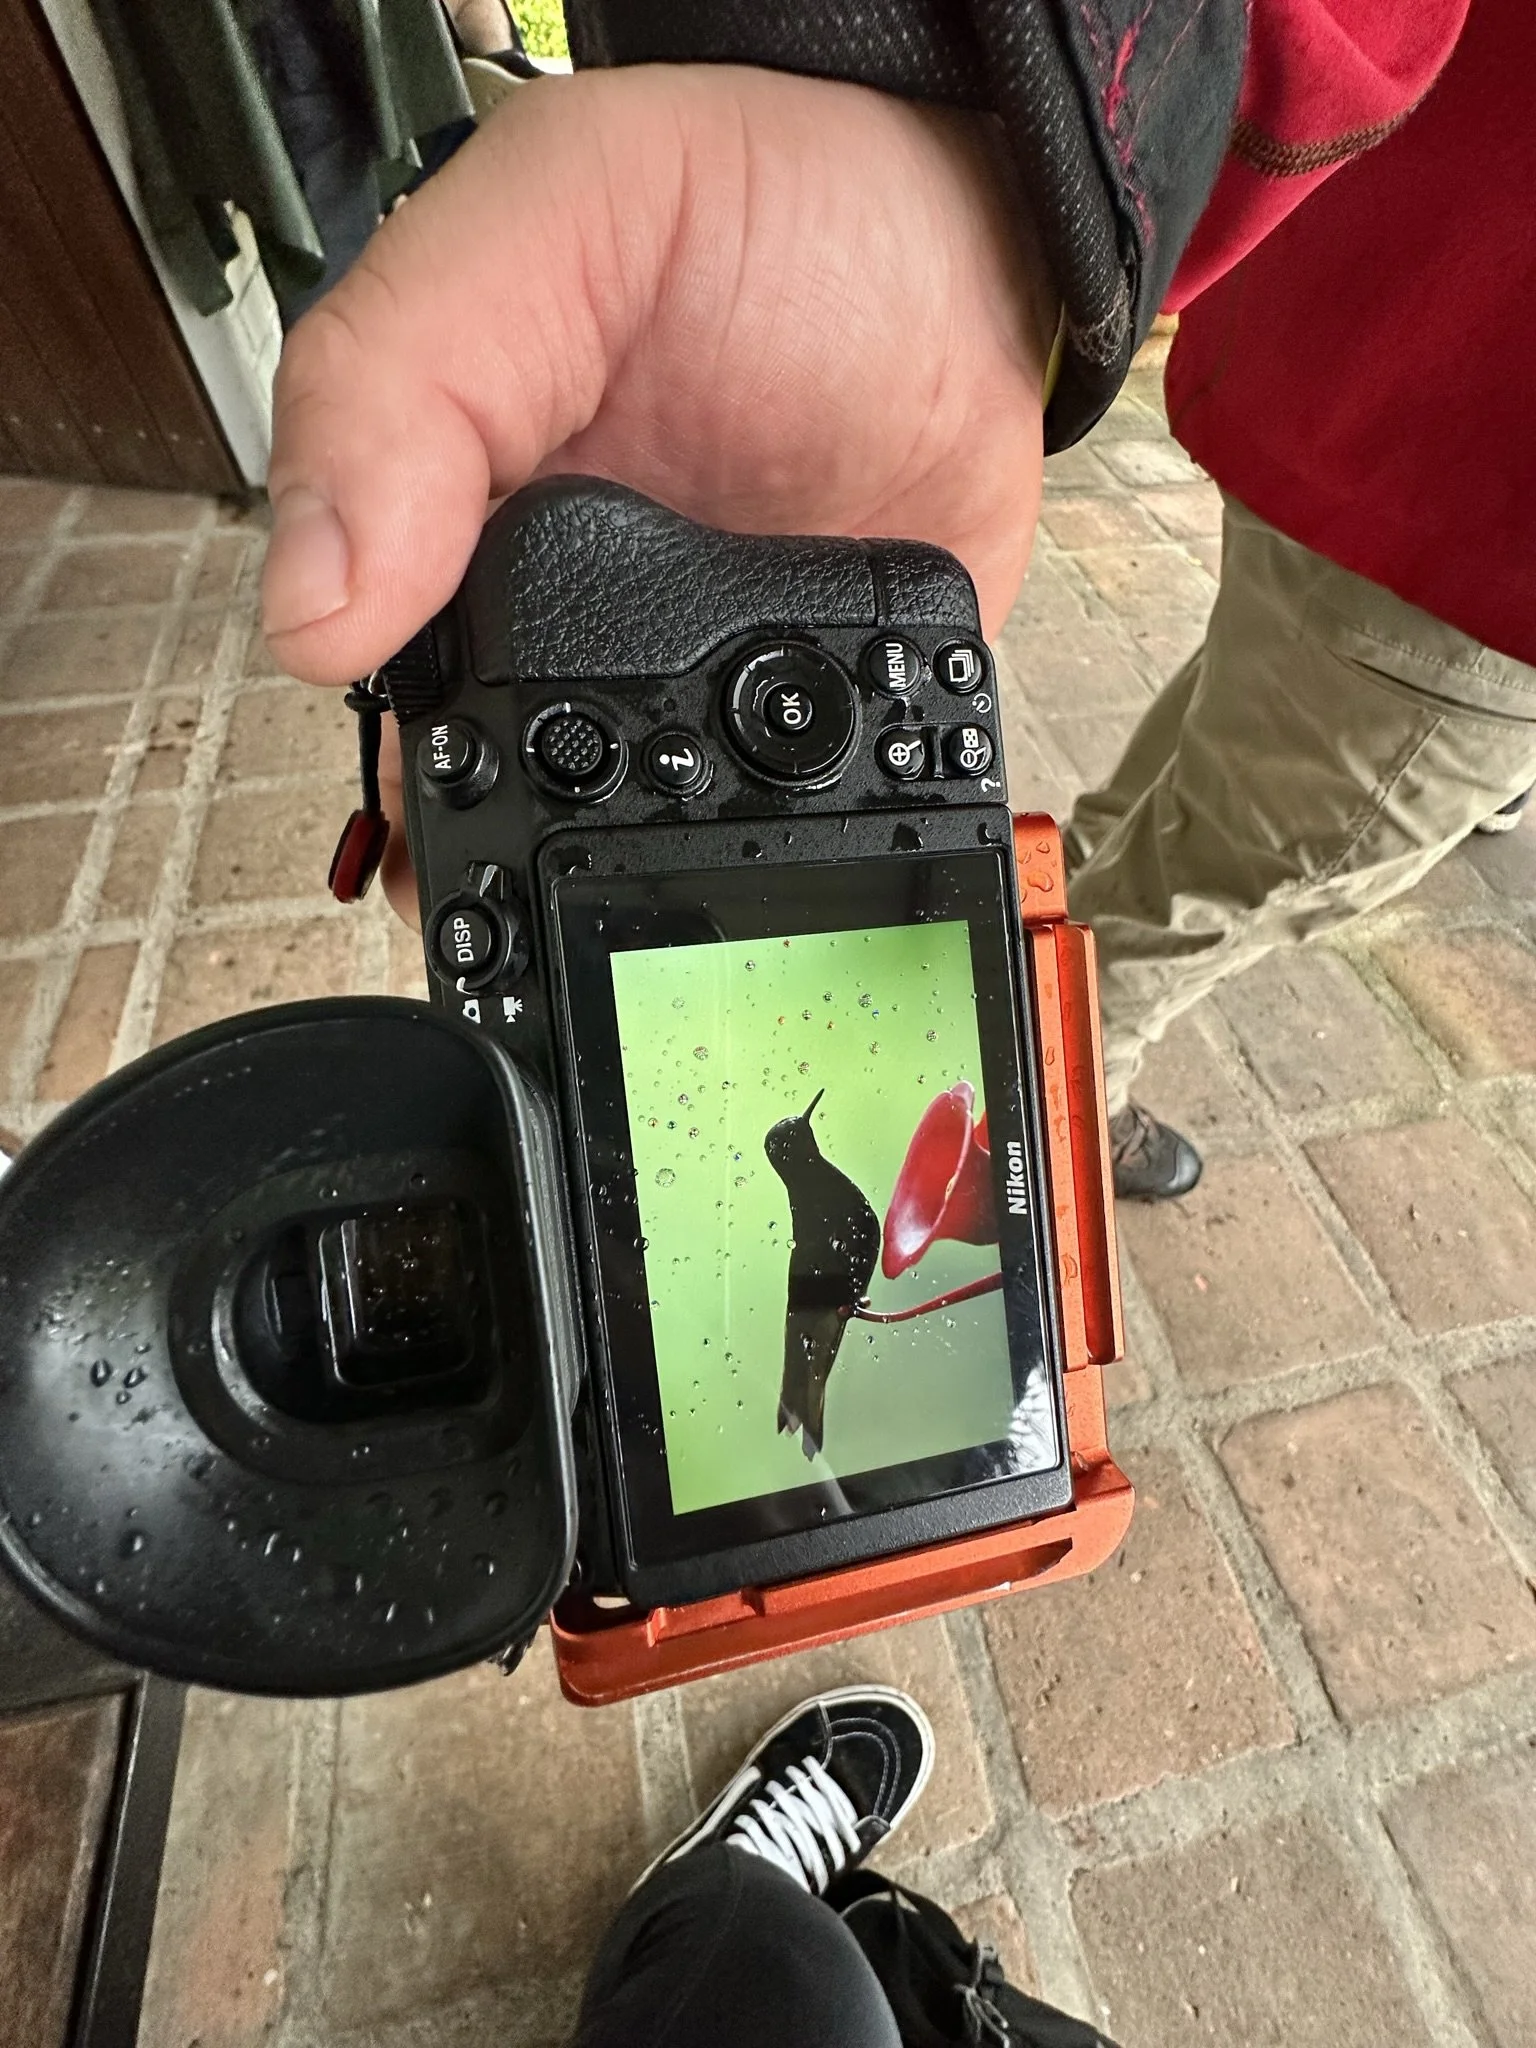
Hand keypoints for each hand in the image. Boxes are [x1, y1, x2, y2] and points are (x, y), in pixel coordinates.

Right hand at [260, 66, 1056, 911]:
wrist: (962, 245)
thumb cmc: (763, 205)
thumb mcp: (545, 229)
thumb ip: (401, 385)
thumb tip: (312, 612)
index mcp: (451, 517)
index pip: (379, 682)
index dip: (395, 767)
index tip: (435, 820)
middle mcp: (562, 620)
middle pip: (496, 793)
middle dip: (508, 863)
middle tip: (537, 906)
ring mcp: (691, 683)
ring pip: (626, 841)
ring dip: (634, 884)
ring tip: (650, 920)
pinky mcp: (806, 724)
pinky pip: (780, 828)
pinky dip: (775, 865)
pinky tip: (769, 872)